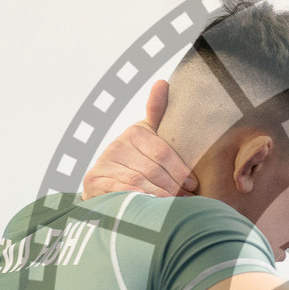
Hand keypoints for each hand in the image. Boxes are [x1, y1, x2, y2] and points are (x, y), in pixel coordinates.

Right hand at [81, 81, 197, 198]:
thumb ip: (159, 114)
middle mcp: (118, 145)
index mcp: (136, 132)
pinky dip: (137, 199)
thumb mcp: (150, 137)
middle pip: (153, 171)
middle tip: (188, 200)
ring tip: (174, 207)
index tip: (193, 184)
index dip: (180, 170)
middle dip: (174, 188)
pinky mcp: (95, 181)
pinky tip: (149, 205)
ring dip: (160, 197)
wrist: (106, 182)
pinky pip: (121, 191)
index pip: (163, 152)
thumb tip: (162, 82)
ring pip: (140, 183)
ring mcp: (105, 163)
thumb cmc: (138, 160)